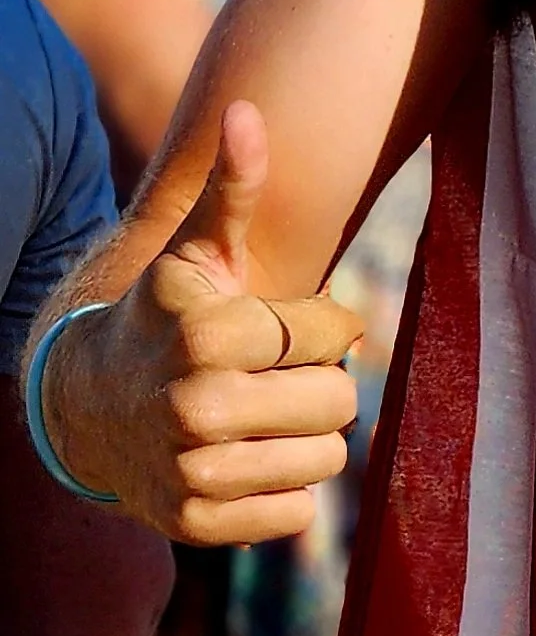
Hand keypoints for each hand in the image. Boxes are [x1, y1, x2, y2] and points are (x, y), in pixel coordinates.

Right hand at [41, 103, 362, 541]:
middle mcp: (197, 406)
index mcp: (208, 334)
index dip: (318, 326)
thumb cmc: (169, 319)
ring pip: (328, 459)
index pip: (335, 334)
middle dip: (317, 384)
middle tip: (270, 377)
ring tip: (259, 417)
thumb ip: (233, 188)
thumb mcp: (199, 254)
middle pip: (341, 401)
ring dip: (305, 437)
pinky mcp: (197, 525)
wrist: (93, 407)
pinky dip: (282, 490)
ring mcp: (194, 471)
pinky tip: (242, 460)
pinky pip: (299, 513)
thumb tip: (247, 110)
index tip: (272, 327)